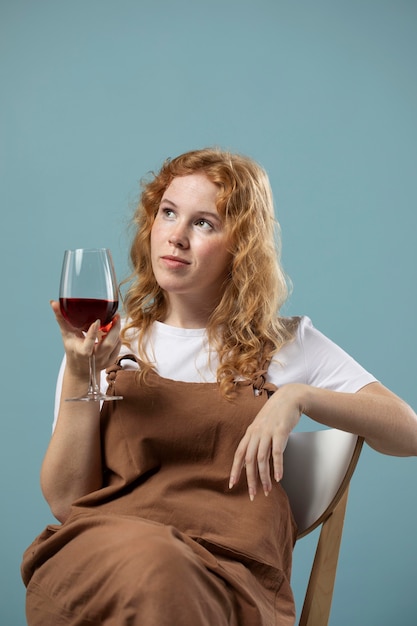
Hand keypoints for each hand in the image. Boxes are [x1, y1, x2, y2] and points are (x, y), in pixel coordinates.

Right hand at [50, 300, 121, 377]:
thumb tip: (53, 303)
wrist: (80, 369)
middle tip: (115, 316)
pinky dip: (117, 337)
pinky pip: (118, 346)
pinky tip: (113, 331)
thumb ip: (61, 318)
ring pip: (115, 344)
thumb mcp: (66, 334)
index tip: (97, 321)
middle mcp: (94, 358)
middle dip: (114, 329)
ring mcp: (104, 360)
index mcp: (82, 352)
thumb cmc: (72, 349)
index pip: (88, 345)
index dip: (92, 333)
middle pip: (108, 344)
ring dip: (116, 331)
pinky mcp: (111, 360)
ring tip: (114, 320)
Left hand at [229, 384, 305, 499]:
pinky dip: (277, 466)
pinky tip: (278, 478)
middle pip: (249, 460)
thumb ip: (255, 442)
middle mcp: (256, 433)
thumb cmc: (275, 415)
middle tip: (252, 495)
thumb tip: (250, 462)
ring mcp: (268, 432)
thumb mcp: (261, 427)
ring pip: (262, 459)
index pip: (239, 454)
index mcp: (250, 433)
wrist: (289, 398)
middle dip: (250, 479)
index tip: (232, 485)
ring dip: (264, 477)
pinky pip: (277, 452)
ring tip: (267, 491)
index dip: (235, 470)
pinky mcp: (280, 432)